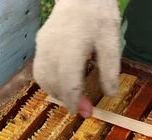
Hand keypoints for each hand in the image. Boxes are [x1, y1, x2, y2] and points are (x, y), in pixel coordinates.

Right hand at [33, 0, 120, 117]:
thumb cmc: (98, 14)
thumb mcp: (111, 40)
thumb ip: (110, 68)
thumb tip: (110, 94)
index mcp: (71, 47)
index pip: (68, 82)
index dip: (75, 101)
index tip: (85, 113)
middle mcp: (51, 49)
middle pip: (54, 84)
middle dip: (68, 100)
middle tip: (85, 109)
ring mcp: (42, 46)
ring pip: (43, 79)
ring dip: (57, 93)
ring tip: (74, 98)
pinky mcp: (40, 44)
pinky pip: (40, 70)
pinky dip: (49, 83)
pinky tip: (63, 85)